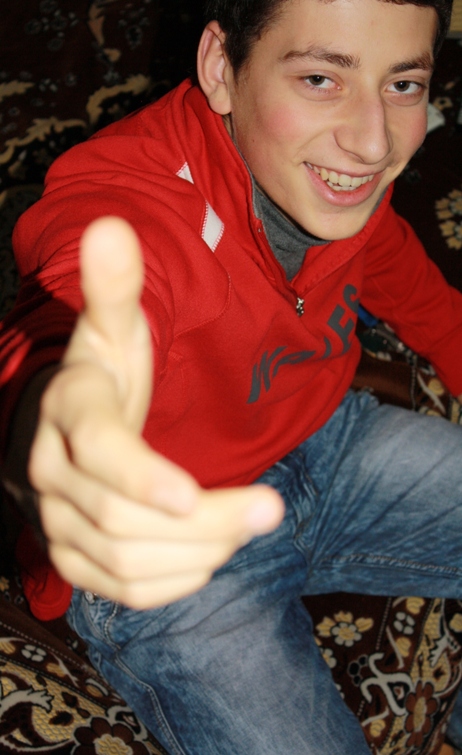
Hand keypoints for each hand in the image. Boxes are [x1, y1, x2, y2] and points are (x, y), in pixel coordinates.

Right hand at [28, 217, 283, 608]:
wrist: (71, 432)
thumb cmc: (104, 379)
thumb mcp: (114, 333)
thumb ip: (114, 288)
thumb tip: (111, 225)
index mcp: (69, 417)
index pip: (99, 453)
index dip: (144, 477)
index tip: (197, 494)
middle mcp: (53, 477)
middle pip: (122, 520)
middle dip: (204, 521)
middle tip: (271, 507)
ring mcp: (59, 524)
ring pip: (127, 563)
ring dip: (200, 551)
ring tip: (246, 523)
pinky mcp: (75, 561)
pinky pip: (125, 590)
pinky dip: (177, 581)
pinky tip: (212, 553)